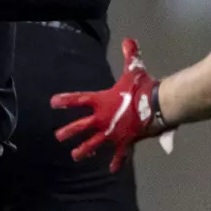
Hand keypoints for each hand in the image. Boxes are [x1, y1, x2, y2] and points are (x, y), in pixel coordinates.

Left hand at [50, 38, 167, 171]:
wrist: (157, 105)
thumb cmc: (143, 87)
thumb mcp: (134, 70)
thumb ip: (130, 55)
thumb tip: (128, 40)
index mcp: (101, 101)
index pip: (79, 99)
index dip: (65, 101)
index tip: (53, 103)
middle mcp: (103, 119)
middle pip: (81, 127)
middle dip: (68, 132)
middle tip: (58, 136)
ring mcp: (112, 133)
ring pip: (94, 143)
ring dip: (84, 150)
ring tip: (75, 156)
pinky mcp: (125, 142)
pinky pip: (120, 154)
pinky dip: (116, 162)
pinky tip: (110, 170)